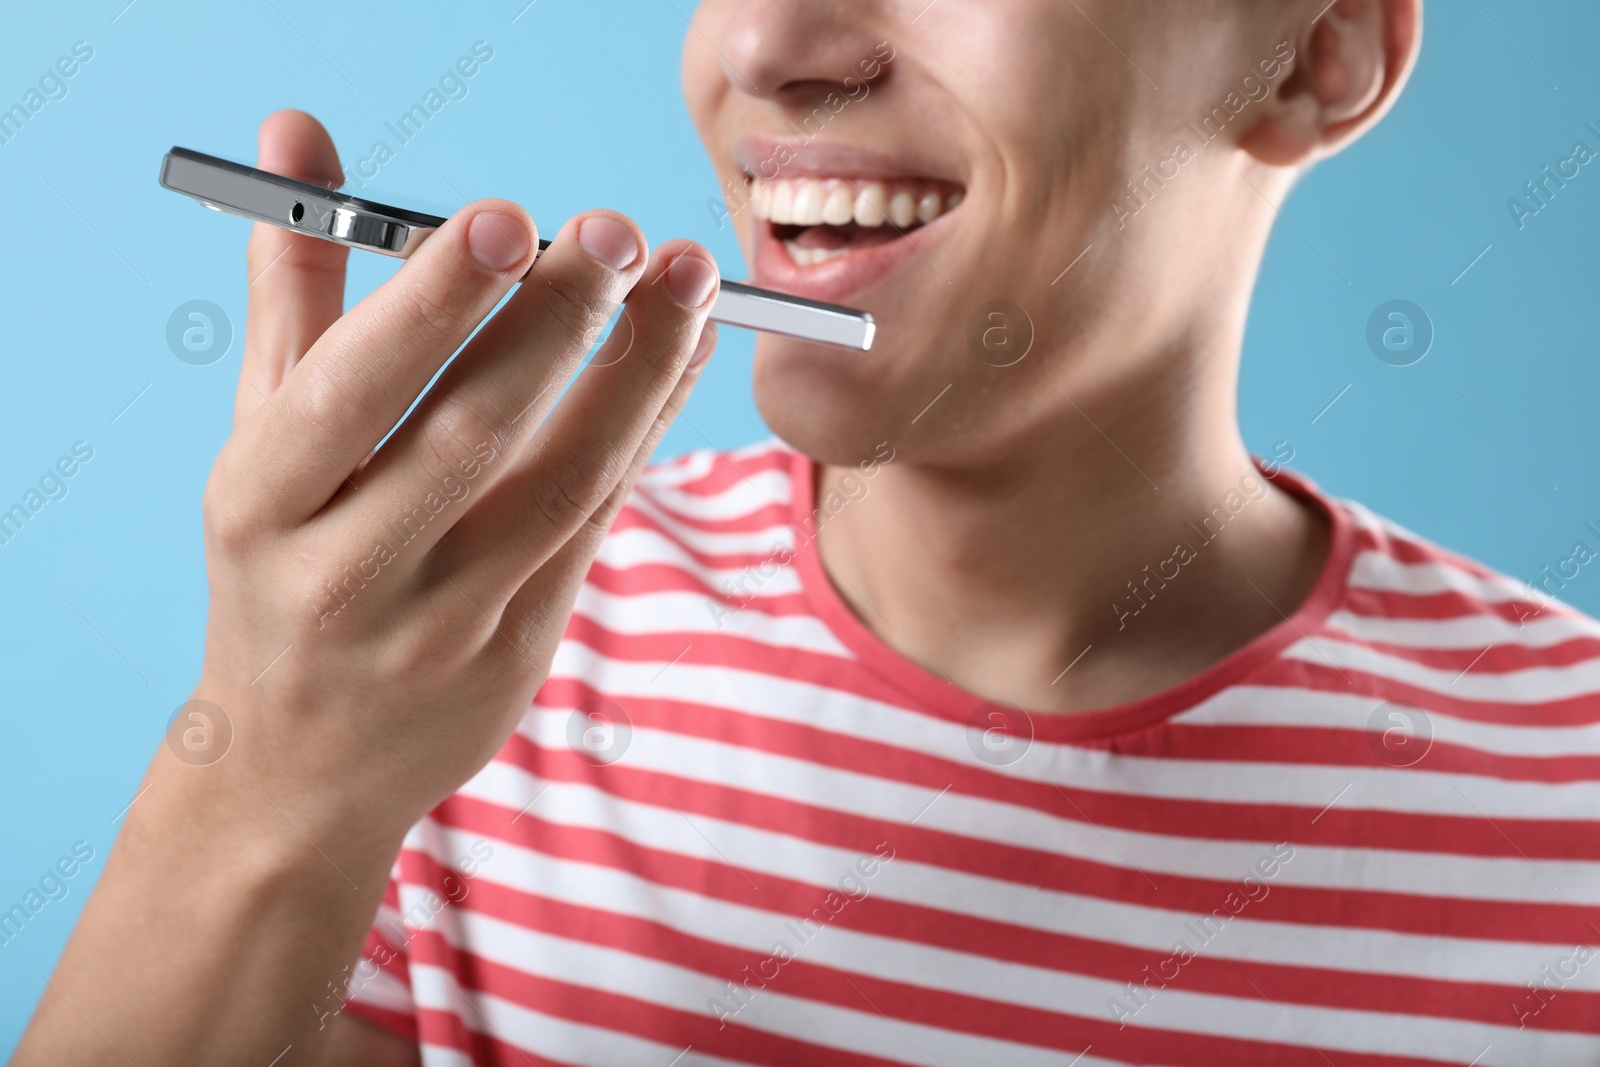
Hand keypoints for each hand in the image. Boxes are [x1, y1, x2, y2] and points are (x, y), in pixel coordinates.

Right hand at [190, 109, 718, 844]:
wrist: (302, 766)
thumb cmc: (282, 566)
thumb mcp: (262, 442)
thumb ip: (295, 290)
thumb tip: (301, 134)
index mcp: (262, 506)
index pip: (345, 395)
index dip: (431, 307)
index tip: (506, 218)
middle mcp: (345, 575)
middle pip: (467, 438)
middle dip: (555, 327)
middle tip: (619, 229)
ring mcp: (441, 627)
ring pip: (560, 487)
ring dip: (637, 378)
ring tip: (688, 280)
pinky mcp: (519, 654)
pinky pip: (598, 523)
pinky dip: (648, 432)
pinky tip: (684, 353)